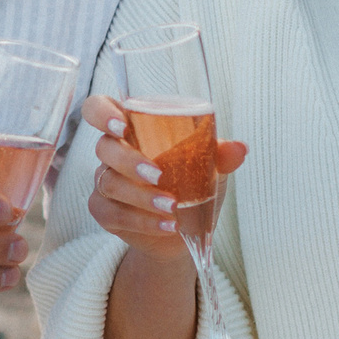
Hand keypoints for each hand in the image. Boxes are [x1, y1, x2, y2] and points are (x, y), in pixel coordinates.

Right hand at [78, 93, 248, 260]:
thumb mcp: (209, 166)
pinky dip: (142, 221)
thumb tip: (239, 149)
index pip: (98, 108)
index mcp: (132, 128)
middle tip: (158, 175)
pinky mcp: (105, 212)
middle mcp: (112, 152)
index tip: (121, 126)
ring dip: (141, 196)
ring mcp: (105, 182)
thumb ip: (220, 154)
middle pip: (104, 148)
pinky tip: (167, 226)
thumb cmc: (192, 182)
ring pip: (108, 183)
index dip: (101, 113)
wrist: (183, 229)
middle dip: (129, 161)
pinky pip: (113, 214)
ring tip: (172, 206)